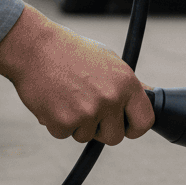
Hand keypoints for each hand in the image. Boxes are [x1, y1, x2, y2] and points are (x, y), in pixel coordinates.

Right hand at [0, 5, 153, 144]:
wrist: (35, 48)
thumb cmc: (72, 52)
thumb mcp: (109, 61)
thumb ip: (129, 84)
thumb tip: (149, 95)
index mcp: (127, 83)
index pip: (144, 121)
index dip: (134, 128)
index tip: (125, 126)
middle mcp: (111, 99)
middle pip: (115, 137)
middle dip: (101, 129)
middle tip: (88, 110)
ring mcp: (88, 112)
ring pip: (87, 136)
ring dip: (77, 124)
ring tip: (68, 97)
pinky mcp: (64, 122)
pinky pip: (64, 135)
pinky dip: (57, 123)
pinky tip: (54, 101)